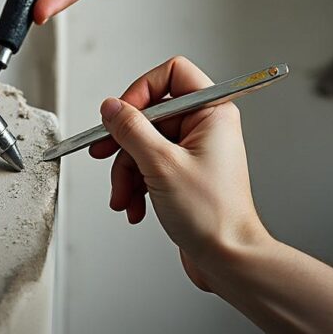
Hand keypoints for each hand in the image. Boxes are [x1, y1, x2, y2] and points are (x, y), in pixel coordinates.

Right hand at [89, 56, 269, 290]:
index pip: (172, 74)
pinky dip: (136, 185)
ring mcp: (194, 151)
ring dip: (127, 172)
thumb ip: (130, 129)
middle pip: (150, 115)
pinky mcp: (184, 174)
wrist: (228, 259)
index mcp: (212, 112)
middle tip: (104, 154)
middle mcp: (205, 127)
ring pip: (144, 144)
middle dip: (125, 144)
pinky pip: (149, 166)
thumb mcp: (160, 164)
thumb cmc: (212, 215)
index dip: (142, 91)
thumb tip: (110, 107)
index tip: (122, 115)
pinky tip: (134, 206)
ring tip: (124, 197)